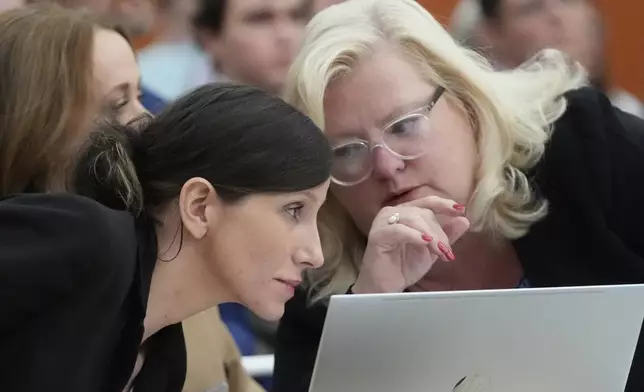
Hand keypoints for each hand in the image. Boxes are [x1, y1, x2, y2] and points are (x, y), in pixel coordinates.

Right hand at [352, 196, 469, 293]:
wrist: (385, 288)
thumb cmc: (404, 267)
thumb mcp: (431, 250)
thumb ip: (446, 235)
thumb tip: (464, 220)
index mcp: (405, 212)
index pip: (427, 202)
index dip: (444, 204)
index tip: (461, 209)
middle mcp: (392, 212)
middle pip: (423, 212)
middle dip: (439, 232)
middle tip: (446, 252)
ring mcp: (383, 222)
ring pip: (413, 219)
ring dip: (431, 235)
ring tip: (439, 252)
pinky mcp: (377, 235)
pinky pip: (399, 230)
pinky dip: (415, 236)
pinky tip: (425, 243)